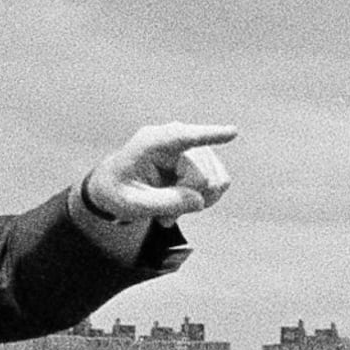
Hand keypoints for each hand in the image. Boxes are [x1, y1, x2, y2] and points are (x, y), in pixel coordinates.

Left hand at [80, 123, 236, 222]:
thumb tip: (199, 201)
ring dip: (196, 201)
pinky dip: (204, 199)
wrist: (117, 187)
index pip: (183, 137)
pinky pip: (219, 183)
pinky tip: (184, 202)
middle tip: (164, 217)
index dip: (209, 135)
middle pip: (202, 176)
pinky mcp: (201, 159)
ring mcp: (191, 148)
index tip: (233, 132)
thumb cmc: (118, 191)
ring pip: (216, 181)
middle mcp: (175, 139)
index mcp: (151, 142)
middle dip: (188, 201)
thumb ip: (164, 203)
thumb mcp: (132, 205)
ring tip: (170, 210)